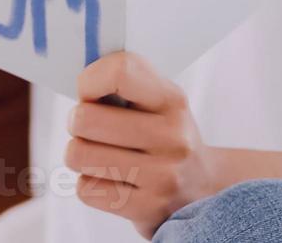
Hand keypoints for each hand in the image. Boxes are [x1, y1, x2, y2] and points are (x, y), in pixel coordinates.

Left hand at [66, 52, 221, 237]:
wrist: (204, 188)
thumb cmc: (165, 135)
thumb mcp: (158, 100)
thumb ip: (124, 82)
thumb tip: (80, 82)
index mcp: (172, 100)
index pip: (120, 72)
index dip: (89, 81)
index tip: (89, 94)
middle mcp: (173, 137)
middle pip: (84, 119)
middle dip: (77, 123)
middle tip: (91, 128)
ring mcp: (163, 176)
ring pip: (78, 154)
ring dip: (80, 155)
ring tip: (101, 155)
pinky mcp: (147, 209)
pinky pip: (85, 190)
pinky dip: (90, 184)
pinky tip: (111, 180)